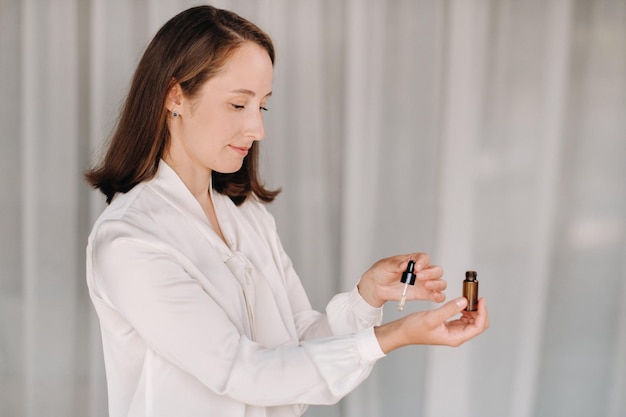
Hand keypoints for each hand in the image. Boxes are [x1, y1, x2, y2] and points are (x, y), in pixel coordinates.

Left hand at [357, 253, 445, 307]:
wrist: (377, 286)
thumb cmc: (382, 272)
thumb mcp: (386, 265)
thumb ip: (396, 265)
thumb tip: (404, 264)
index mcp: (413, 260)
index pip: (424, 258)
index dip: (423, 262)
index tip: (416, 267)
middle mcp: (422, 271)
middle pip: (436, 270)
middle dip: (431, 273)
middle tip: (420, 276)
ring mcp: (424, 283)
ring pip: (439, 282)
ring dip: (437, 284)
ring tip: (428, 285)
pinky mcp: (423, 294)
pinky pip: (436, 295)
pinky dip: (439, 296)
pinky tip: (436, 296)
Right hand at [374, 297, 489, 352]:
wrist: (402, 331)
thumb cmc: (414, 328)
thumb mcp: (432, 317)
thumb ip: (449, 309)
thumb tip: (465, 301)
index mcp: (455, 337)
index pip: (478, 327)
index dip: (482, 312)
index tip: (481, 299)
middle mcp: (456, 335)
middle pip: (478, 324)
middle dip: (479, 310)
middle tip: (475, 296)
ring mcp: (453, 331)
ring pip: (471, 320)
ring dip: (472, 309)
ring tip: (468, 296)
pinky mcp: (448, 326)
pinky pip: (462, 317)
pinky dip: (464, 309)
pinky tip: (459, 301)